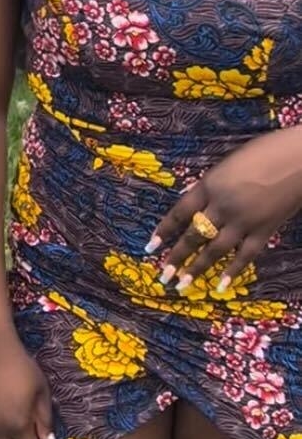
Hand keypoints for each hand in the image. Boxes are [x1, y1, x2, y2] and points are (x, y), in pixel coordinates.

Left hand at [146, 128, 301, 292]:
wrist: (300, 158)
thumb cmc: (265, 151)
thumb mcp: (228, 163)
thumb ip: (210, 185)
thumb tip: (192, 199)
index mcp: (210, 185)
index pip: (180, 212)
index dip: (164, 230)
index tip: (151, 247)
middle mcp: (222, 205)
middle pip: (194, 235)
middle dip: (176, 256)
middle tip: (163, 275)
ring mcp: (244, 220)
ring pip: (215, 250)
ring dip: (197, 268)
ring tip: (183, 285)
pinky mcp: (264, 230)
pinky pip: (245, 256)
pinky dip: (232, 272)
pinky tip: (220, 286)